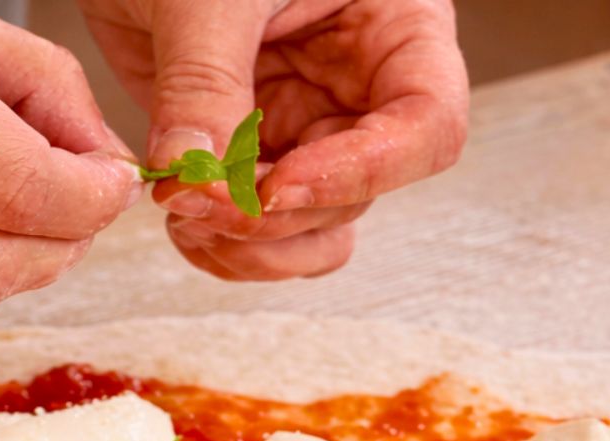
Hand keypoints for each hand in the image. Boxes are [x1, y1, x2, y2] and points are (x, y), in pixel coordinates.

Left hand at [78, 0, 466, 280]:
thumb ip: (206, 81)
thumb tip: (196, 174)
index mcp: (394, 28)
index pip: (426, 125)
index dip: (363, 170)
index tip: (278, 186)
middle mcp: (360, 86)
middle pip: (360, 190)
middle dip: (279, 212)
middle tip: (200, 204)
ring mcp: (305, 121)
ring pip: (314, 224)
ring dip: (255, 244)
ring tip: (187, 219)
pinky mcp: (249, 148)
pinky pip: (260, 224)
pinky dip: (224, 243)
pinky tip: (183, 226)